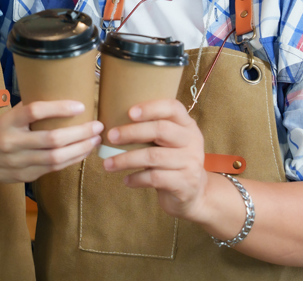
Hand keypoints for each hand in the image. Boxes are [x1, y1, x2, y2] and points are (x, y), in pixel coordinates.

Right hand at [0, 100, 101, 184]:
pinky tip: (83, 152)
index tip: (80, 105)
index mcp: (8, 122)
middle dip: (79, 133)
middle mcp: (13, 142)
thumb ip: (29, 110)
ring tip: (95, 140)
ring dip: (80, 149)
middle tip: (97, 126)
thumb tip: (61, 98)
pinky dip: (72, 160)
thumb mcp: (7, 116)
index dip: (59, 108)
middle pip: (51, 139)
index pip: (34, 111)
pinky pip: (54, 168)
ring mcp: (19, 162)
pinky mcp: (26, 176)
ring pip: (56, 158)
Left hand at [102, 99, 211, 222]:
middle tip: (111, 136)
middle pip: (161, 130)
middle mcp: (192, 141)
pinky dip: (136, 179)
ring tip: (108, 164)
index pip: (173, 108)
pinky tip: (126, 180)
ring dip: (126, 159)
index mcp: (188, 125)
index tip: (129, 112)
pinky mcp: (185, 183)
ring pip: (153, 156)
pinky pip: (155, 178)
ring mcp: (191, 162)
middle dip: (132, 132)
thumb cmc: (172, 162)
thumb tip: (115, 122)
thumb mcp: (170, 142)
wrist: (194, 194)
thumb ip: (153, 131)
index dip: (151, 107)